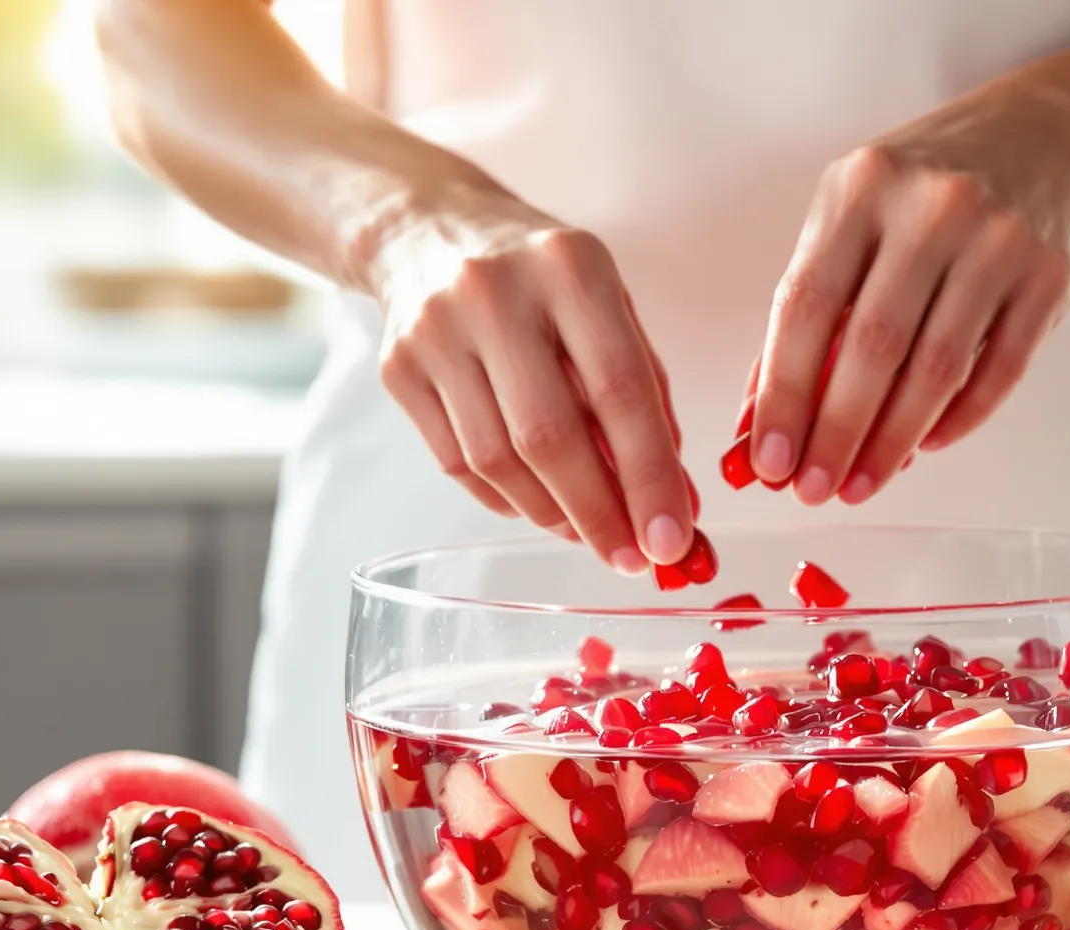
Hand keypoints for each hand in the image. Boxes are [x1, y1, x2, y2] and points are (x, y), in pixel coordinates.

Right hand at [369, 193, 693, 571]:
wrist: (427, 230)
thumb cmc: (541, 279)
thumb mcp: (607, 305)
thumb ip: (644, 394)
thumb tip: (670, 501)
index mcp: (570, 266)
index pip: (618, 389)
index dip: (649, 475)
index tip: (673, 537)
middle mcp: (495, 293)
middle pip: (549, 436)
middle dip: (598, 514)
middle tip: (632, 559)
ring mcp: (436, 331)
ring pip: (498, 461)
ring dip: (553, 515)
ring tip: (590, 534)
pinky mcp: (397, 368)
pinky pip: (458, 464)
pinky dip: (508, 500)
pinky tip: (541, 506)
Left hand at [746, 88, 1069, 504]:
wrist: (1047, 135)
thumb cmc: (929, 190)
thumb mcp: (856, 217)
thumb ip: (811, 309)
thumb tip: (763, 416)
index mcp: (861, 189)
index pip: (806, 306)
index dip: (782, 392)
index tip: (767, 459)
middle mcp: (931, 208)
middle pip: (872, 346)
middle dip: (836, 433)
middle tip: (814, 490)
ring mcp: (997, 239)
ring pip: (937, 368)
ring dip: (894, 441)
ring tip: (863, 483)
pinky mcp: (1049, 274)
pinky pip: (999, 369)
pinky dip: (958, 419)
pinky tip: (926, 445)